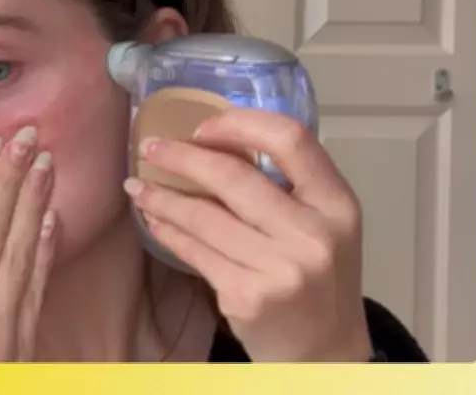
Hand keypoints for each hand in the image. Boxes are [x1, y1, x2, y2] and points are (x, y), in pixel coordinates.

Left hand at [124, 108, 371, 361]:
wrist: (326, 351)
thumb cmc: (318, 276)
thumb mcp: (323, 223)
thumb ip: (287, 184)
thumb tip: (211, 142)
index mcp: (338, 203)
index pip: (292, 138)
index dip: (241, 123)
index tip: (203, 126)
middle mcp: (314, 234)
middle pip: (234, 177)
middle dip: (183, 157)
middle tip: (150, 147)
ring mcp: (281, 269)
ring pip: (205, 216)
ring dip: (162, 196)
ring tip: (137, 184)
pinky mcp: (248, 296)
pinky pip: (195, 251)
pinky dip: (168, 231)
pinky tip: (154, 218)